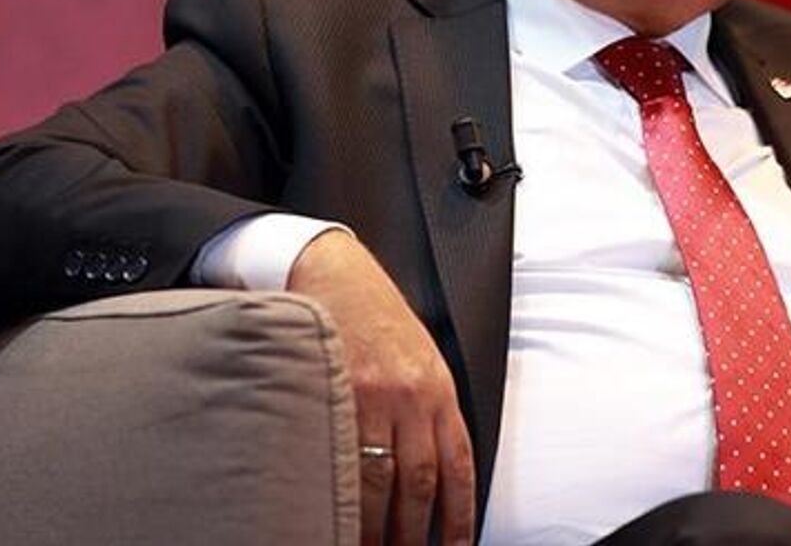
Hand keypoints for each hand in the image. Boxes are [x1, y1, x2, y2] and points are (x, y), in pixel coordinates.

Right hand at [289, 230, 474, 545]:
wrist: (334, 270)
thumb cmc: (378, 316)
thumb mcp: (422, 356)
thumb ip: (432, 408)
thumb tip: (441, 470)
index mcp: (438, 389)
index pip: (457, 466)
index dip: (459, 515)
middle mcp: (411, 396)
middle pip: (419, 484)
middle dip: (414, 533)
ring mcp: (369, 396)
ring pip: (378, 480)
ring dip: (375, 527)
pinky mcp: (331, 391)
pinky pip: (340, 454)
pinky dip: (341, 492)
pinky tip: (337, 515)